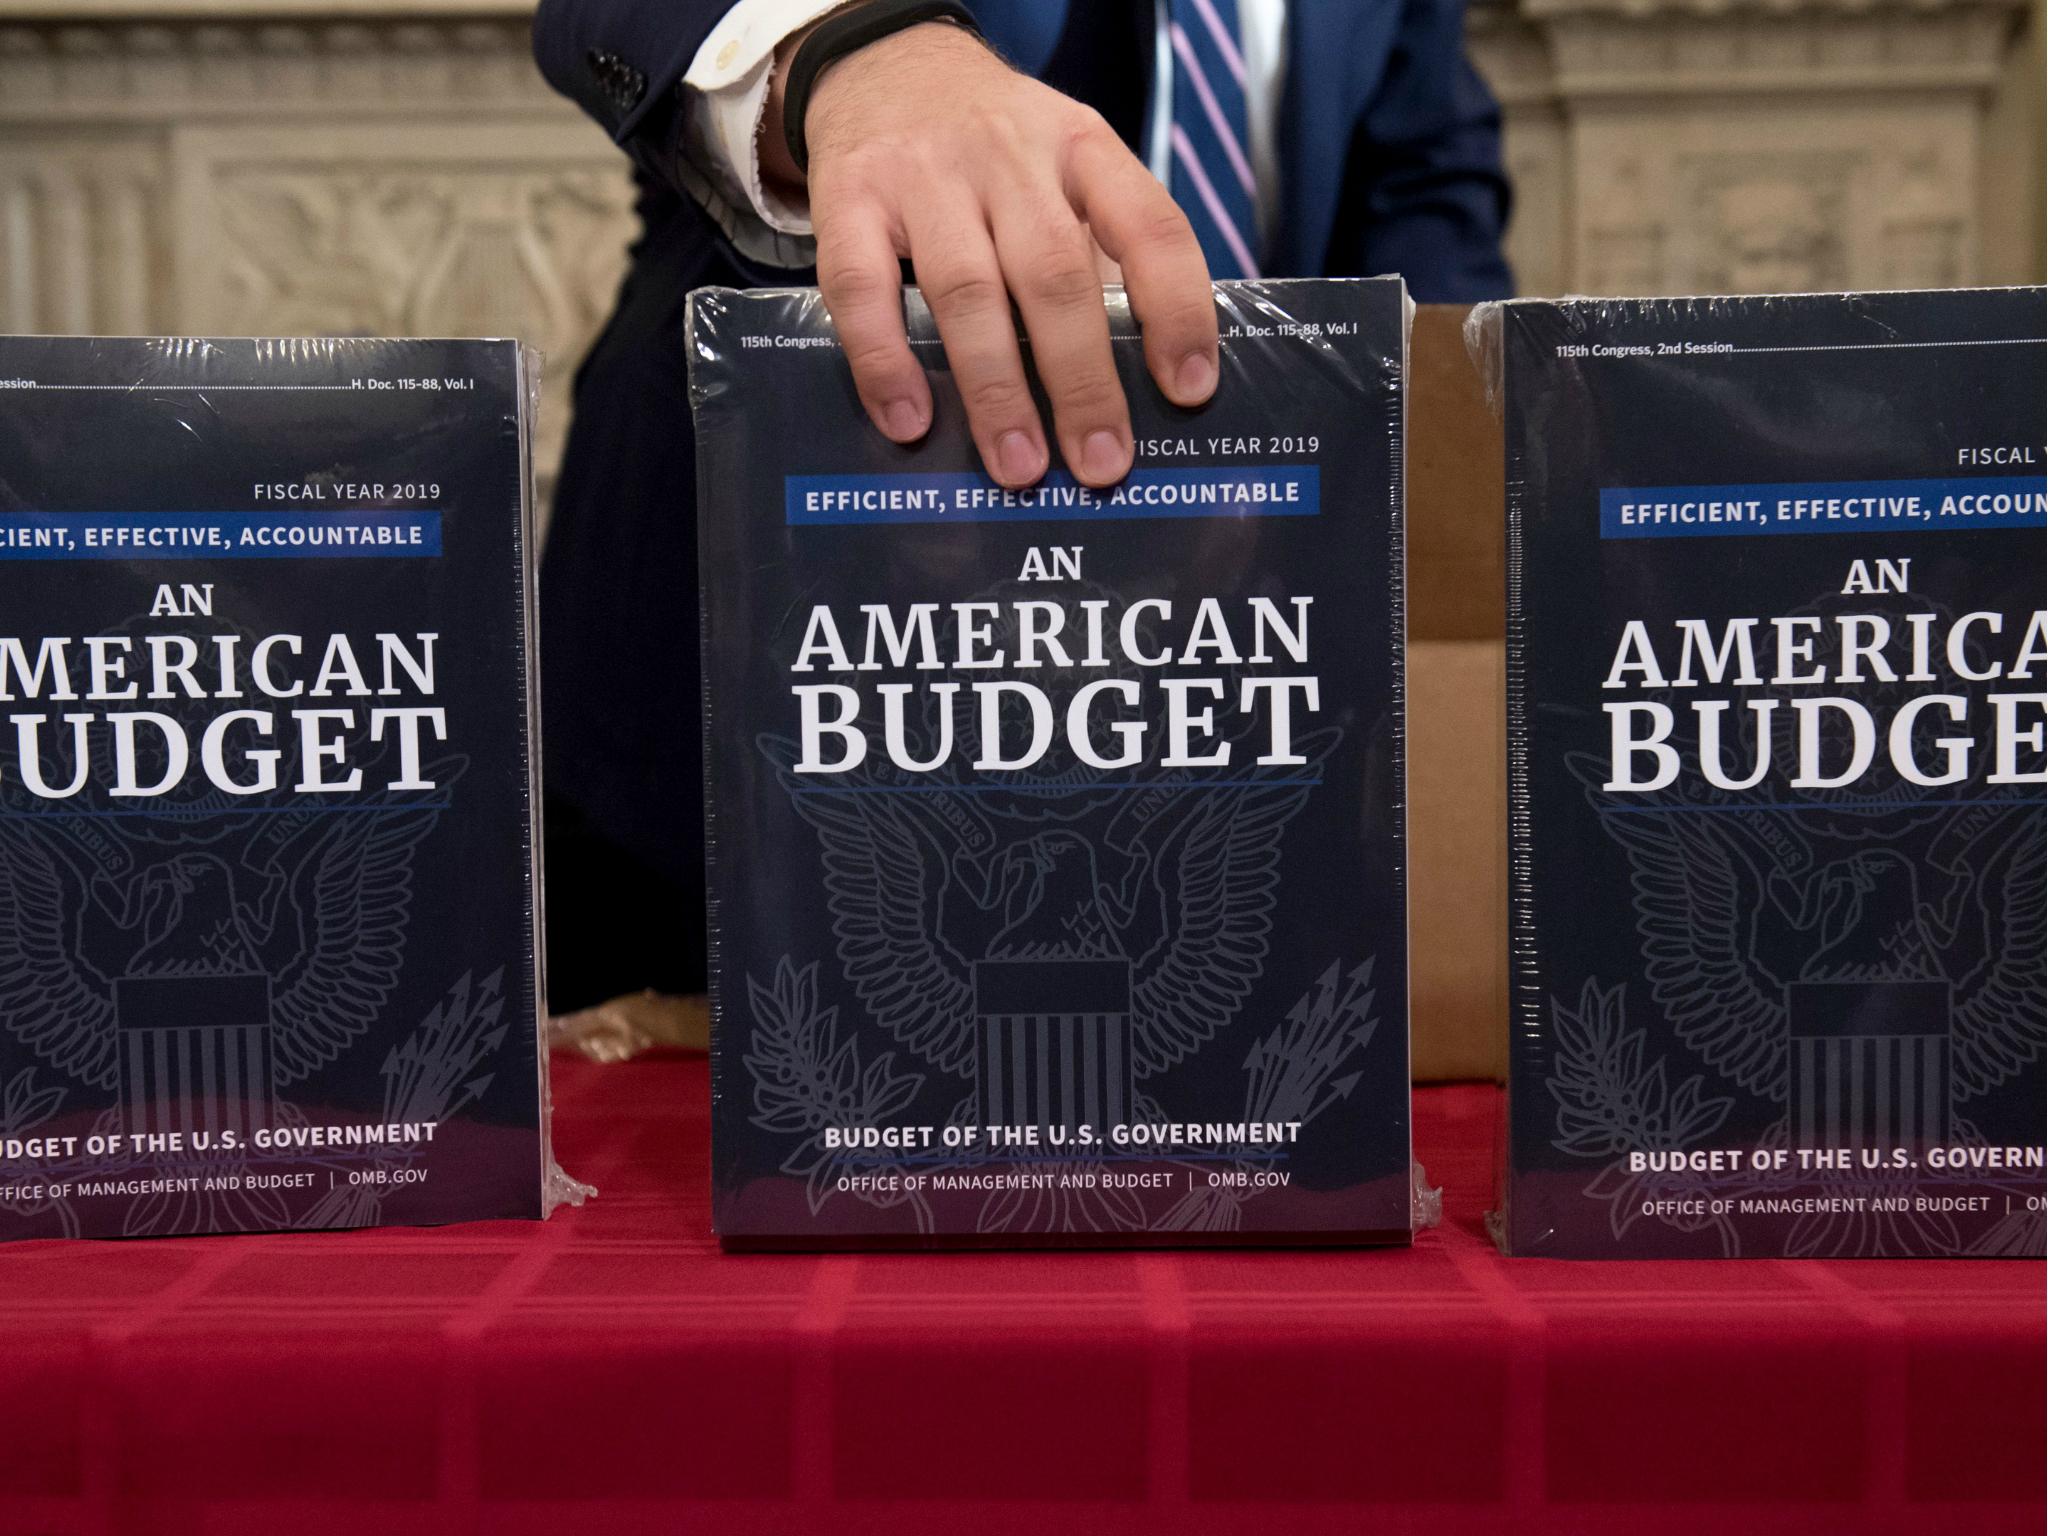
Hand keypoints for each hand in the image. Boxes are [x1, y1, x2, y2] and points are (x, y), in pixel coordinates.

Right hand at [765, 19, 1217, 488]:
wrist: (884, 64)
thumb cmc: (994, 152)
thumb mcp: (1064, 170)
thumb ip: (1098, 257)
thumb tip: (1140, 392)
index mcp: (1082, 148)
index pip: (1149, 225)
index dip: (1177, 310)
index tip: (1189, 389)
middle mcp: (1008, 156)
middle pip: (1055, 273)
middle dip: (1082, 379)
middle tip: (1101, 462)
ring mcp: (923, 174)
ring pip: (968, 289)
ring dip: (996, 388)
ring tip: (1020, 466)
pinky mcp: (847, 197)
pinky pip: (862, 288)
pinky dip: (886, 361)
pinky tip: (910, 420)